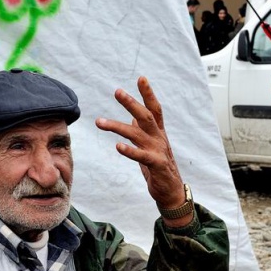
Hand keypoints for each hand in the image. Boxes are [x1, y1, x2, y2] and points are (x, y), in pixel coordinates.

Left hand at [95, 76, 188, 220]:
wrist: (171, 192)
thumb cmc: (159, 168)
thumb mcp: (150, 147)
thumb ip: (142, 132)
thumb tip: (132, 117)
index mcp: (158, 133)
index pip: (154, 109)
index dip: (148, 93)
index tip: (141, 78)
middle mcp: (159, 138)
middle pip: (146, 116)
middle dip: (131, 103)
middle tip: (117, 91)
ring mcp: (159, 151)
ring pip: (137, 134)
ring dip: (117, 126)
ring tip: (99, 122)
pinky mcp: (157, 165)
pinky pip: (142, 156)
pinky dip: (130, 151)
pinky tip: (117, 146)